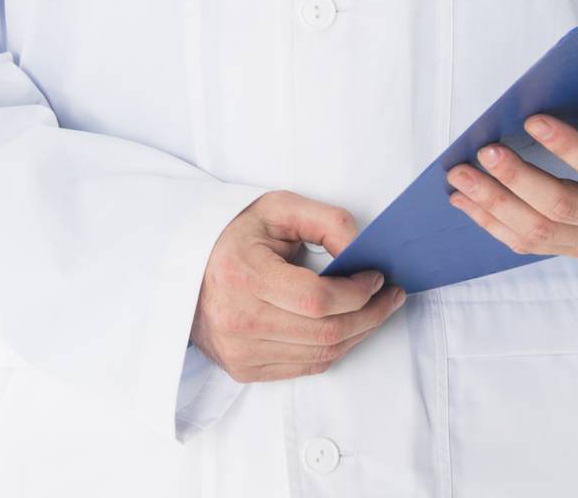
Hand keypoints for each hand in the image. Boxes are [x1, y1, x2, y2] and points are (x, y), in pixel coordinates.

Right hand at [190, 190, 407, 383]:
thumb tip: (361, 251)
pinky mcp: (244, 369)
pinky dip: (333, 348)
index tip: (376, 277)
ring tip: (375, 310)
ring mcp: (240, 351)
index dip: (356, 293)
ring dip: (358, 334)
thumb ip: (325, 221)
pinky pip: (305, 367)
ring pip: (320, 355)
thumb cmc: (236, 234)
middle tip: (390, 297)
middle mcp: (239, 320)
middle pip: (325, 333)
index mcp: (243, 275)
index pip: (317, 300)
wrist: (187, 269)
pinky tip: (346, 327)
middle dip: (369, 316)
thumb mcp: (278, 208)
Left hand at [446, 52, 577, 263]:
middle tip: (481, 153)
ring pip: (539, 233)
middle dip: (515, 182)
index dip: (569, 148)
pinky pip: (535, 245)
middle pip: (561, 208)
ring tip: (458, 179)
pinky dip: (497, 226)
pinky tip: (469, 204)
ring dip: (493, 207)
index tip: (534, 119)